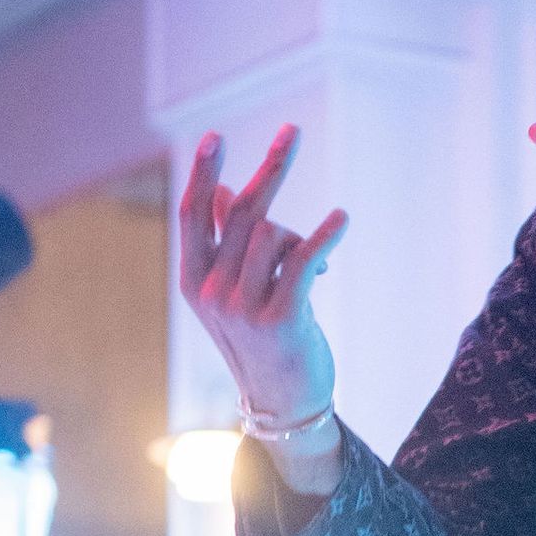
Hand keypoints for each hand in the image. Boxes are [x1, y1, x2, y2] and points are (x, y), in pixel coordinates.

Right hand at [178, 125, 347, 431]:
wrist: (284, 404)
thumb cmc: (263, 340)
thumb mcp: (235, 292)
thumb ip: (228, 243)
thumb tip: (227, 189)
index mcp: (194, 281)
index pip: (194, 214)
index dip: (204, 173)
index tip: (215, 135)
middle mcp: (211, 293)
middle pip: (241, 213)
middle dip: (271, 168)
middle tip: (292, 131)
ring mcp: (242, 308)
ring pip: (274, 235)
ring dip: (300, 238)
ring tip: (315, 264)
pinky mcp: (280, 319)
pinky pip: (303, 260)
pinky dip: (324, 235)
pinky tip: (342, 218)